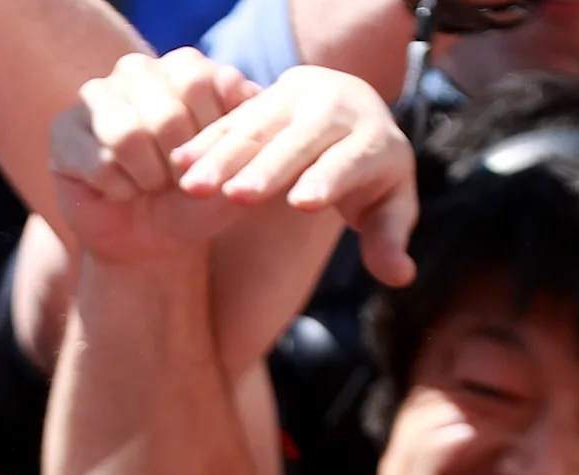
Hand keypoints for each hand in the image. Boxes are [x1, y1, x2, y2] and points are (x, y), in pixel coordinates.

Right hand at [50, 50, 264, 264]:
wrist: (153, 241)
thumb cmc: (197, 200)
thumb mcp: (234, 170)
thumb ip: (244, 125)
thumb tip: (231, 80)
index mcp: (182, 67)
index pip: (198, 81)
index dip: (208, 134)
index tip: (208, 160)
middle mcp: (137, 71)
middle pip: (165, 112)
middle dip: (179, 165)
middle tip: (177, 181)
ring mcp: (95, 97)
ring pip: (127, 135)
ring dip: (148, 177)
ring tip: (150, 184)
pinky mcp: (63, 131)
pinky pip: (97, 163)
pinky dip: (119, 191)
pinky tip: (121, 191)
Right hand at [171, 65, 416, 285]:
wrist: (349, 107)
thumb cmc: (369, 174)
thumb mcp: (388, 206)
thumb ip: (388, 240)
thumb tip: (399, 275)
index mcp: (374, 138)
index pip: (351, 159)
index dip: (328, 178)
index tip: (302, 203)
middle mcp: (336, 108)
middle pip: (300, 140)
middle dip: (267, 167)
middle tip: (237, 197)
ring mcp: (297, 96)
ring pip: (258, 126)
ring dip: (223, 157)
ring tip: (193, 189)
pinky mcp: (264, 95)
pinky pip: (231, 119)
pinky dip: (205, 141)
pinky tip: (179, 163)